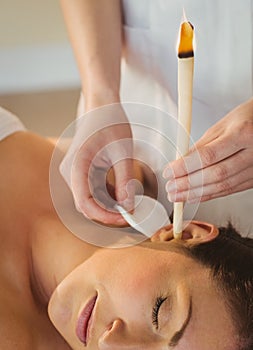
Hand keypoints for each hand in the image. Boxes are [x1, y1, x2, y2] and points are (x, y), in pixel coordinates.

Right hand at [60, 103, 133, 225]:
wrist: (102, 105)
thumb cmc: (110, 122)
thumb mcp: (123, 152)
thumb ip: (125, 181)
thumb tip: (128, 206)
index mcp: (76, 166)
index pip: (84, 203)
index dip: (104, 215)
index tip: (124, 217)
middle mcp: (71, 172)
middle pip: (86, 204)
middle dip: (108, 213)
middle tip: (131, 214)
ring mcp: (75, 173)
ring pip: (91, 200)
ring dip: (109, 205)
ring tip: (130, 203)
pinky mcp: (83, 172)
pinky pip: (93, 191)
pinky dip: (108, 196)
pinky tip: (123, 193)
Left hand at [163, 97, 252, 202]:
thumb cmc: (247, 119)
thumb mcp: (222, 126)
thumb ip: (202, 145)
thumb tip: (180, 163)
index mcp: (242, 134)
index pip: (208, 155)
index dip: (185, 167)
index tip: (169, 172)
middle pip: (215, 175)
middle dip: (188, 184)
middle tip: (170, 188)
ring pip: (223, 186)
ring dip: (196, 194)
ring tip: (177, 195)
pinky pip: (230, 190)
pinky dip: (210, 195)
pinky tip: (195, 196)